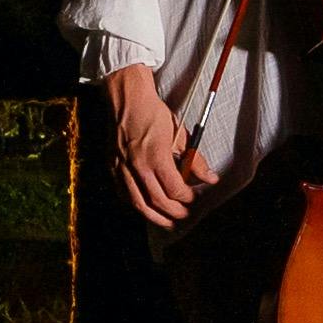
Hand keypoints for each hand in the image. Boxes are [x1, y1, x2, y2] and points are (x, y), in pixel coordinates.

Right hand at [103, 64, 216, 227]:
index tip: (192, 198)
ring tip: (166, 222)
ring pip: (137, 202)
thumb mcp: (180, 134)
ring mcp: (122, 167)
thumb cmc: (154, 114)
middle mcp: (137, 165)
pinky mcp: (113, 166)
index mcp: (156, 156)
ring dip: (153, 216)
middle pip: (156, 200)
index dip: (185, 197)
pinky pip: (123, 193)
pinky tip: (144, 207)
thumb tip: (210, 178)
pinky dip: (135, 204)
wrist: (127, 100)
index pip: (173, 188)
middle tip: (183, 215)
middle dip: (173, 211)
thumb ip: (195, 159)